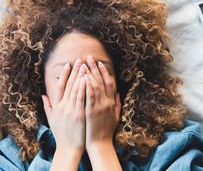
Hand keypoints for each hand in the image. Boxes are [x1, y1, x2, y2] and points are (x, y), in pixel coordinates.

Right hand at [42, 59, 86, 169]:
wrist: (68, 148)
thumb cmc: (62, 134)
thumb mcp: (52, 119)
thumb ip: (48, 106)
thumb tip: (43, 95)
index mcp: (57, 106)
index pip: (60, 86)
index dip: (64, 75)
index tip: (68, 65)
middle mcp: (62, 106)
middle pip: (69, 85)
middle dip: (74, 71)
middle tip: (79, 60)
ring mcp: (70, 110)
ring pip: (75, 89)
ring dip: (80, 76)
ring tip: (84, 65)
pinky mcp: (78, 114)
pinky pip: (81, 98)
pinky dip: (83, 88)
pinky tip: (86, 79)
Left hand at [83, 55, 121, 169]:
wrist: (101, 145)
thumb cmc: (106, 132)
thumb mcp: (115, 116)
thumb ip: (117, 104)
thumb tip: (119, 93)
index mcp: (112, 102)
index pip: (109, 83)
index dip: (104, 72)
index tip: (99, 63)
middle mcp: (107, 102)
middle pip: (101, 81)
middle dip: (95, 68)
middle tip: (88, 57)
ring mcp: (100, 106)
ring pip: (95, 86)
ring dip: (89, 73)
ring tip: (84, 63)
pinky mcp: (92, 111)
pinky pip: (90, 96)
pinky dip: (88, 86)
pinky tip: (84, 77)